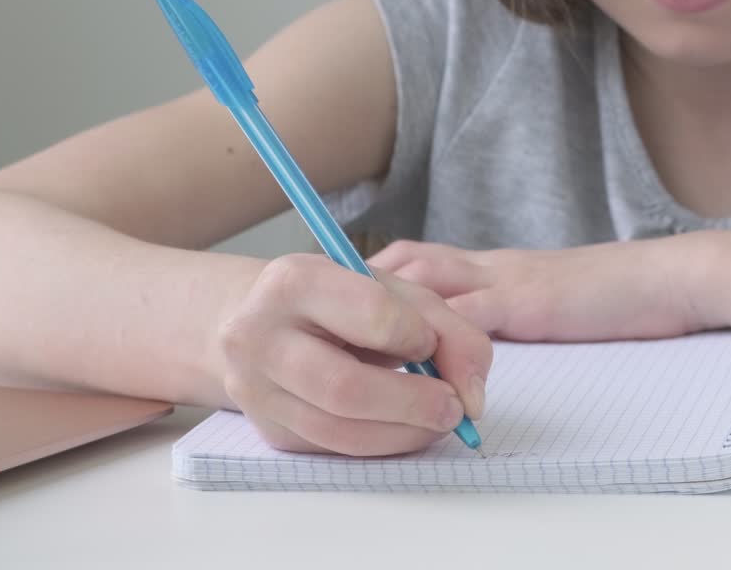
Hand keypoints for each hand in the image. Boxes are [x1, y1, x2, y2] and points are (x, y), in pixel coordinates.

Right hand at [216, 254, 491, 455]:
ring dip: (404, 433)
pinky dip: (383, 443)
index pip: (373, 316)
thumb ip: (448, 329)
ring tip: (438, 419)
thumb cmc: (341, 299)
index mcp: (295, 282)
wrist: (263, 320)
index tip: (431, 345)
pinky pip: (336, 449)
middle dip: (414, 404)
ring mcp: (256, 389)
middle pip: (346, 387)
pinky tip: (405, 427)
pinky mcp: (270, 429)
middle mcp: (260, 335)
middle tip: (455, 407)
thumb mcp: (394, 291)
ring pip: (340, 430)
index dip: (418, 336)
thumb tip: (474, 396)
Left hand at [367, 237, 704, 342]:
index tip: (344, 295)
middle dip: (362, 283)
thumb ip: (515, 310)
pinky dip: (431, 335)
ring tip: (354, 333)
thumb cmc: (620, 294)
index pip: (423, 258)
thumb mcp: (553, 298)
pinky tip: (408, 356)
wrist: (668, 277)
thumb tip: (476, 338)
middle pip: (407, 261)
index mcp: (498, 265)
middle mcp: (492, 265)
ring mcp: (507, 279)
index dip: (378, 274)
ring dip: (385, 304)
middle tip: (328, 311)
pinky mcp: (526, 301)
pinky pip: (465, 315)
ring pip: (424, 280)